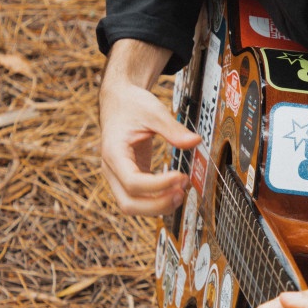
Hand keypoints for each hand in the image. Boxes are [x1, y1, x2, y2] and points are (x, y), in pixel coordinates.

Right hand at [99, 39, 200, 215]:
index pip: (132, 182)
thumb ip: (174, 129)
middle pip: (128, 203)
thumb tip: (195, 141)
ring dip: (158, 206)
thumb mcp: (154, 111)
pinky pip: (139, 198)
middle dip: (157, 205)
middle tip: (183, 192)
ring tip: (182, 193)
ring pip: (132, 206)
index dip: (158, 185)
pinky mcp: (128, 176)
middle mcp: (112, 169)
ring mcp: (118, 175)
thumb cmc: (132, 105)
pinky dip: (156, 200)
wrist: (119, 101)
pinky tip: (176, 190)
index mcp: (114, 152)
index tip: (181, 176)